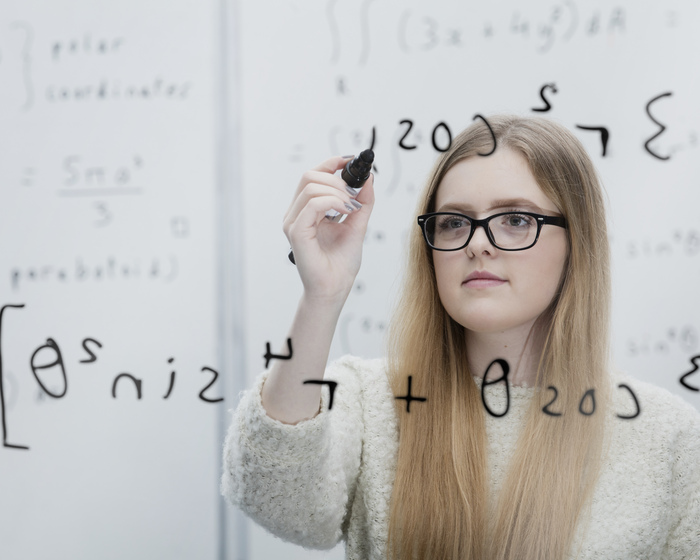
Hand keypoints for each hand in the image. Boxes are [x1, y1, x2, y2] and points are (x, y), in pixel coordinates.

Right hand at [283, 155, 374, 300]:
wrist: (335, 289)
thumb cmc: (341, 263)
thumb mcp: (357, 225)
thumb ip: (362, 202)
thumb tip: (369, 179)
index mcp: (306, 210)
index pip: (313, 176)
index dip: (331, 163)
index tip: (352, 161)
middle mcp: (296, 214)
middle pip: (309, 176)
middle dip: (337, 179)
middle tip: (355, 196)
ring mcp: (293, 223)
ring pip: (311, 186)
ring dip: (337, 192)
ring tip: (352, 207)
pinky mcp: (296, 232)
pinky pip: (312, 203)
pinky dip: (333, 202)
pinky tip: (346, 211)